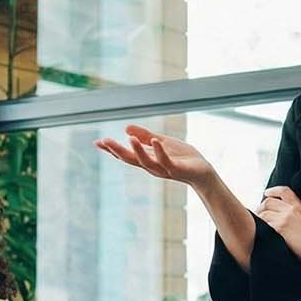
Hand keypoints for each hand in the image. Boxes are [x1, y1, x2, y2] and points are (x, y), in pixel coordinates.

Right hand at [93, 125, 215, 188]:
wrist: (203, 172)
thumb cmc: (182, 158)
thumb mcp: (162, 142)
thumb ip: (145, 136)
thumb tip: (126, 128)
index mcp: (147, 159)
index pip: (126, 154)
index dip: (112, 149)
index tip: (97, 142)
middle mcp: (152, 166)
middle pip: (131, 160)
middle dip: (117, 151)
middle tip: (104, 141)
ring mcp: (164, 169)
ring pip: (147, 162)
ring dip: (138, 151)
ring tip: (130, 138)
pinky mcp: (177, 170)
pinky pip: (166, 162)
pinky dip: (160, 152)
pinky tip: (155, 141)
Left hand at [256, 186, 300, 264]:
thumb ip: (296, 213)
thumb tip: (283, 214)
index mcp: (299, 205)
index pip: (283, 191)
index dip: (272, 191)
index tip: (266, 194)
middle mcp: (291, 209)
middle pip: (268, 202)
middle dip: (261, 208)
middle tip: (259, 214)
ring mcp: (284, 218)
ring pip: (263, 214)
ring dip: (259, 219)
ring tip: (260, 226)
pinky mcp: (279, 228)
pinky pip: (264, 224)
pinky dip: (261, 228)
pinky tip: (262, 233)